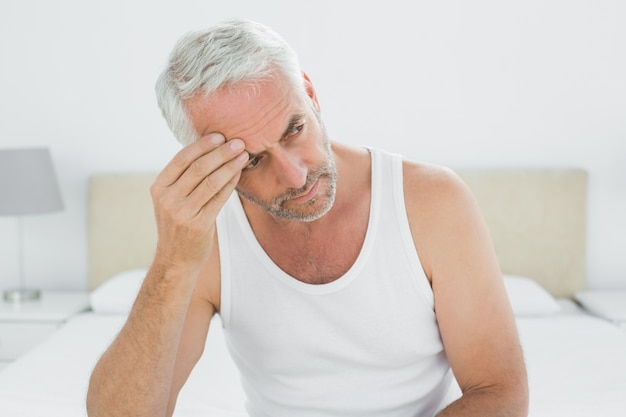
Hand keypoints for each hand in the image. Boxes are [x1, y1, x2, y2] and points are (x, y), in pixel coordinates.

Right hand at [150, 133, 248, 271]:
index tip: (219, 136)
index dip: (202, 145)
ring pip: (211, 181)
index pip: (181, 158)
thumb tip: (209, 149)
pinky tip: (239, 173)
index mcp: (159, 188)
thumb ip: (182, 178)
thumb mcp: (170, 200)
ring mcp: (182, 212)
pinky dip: (231, 183)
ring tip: (243, 155)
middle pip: (198, 168)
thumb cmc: (178, 225)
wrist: (176, 260)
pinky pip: (219, 198)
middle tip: (238, 142)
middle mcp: (168, 199)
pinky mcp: (199, 224)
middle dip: (221, 152)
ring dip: (230, 165)